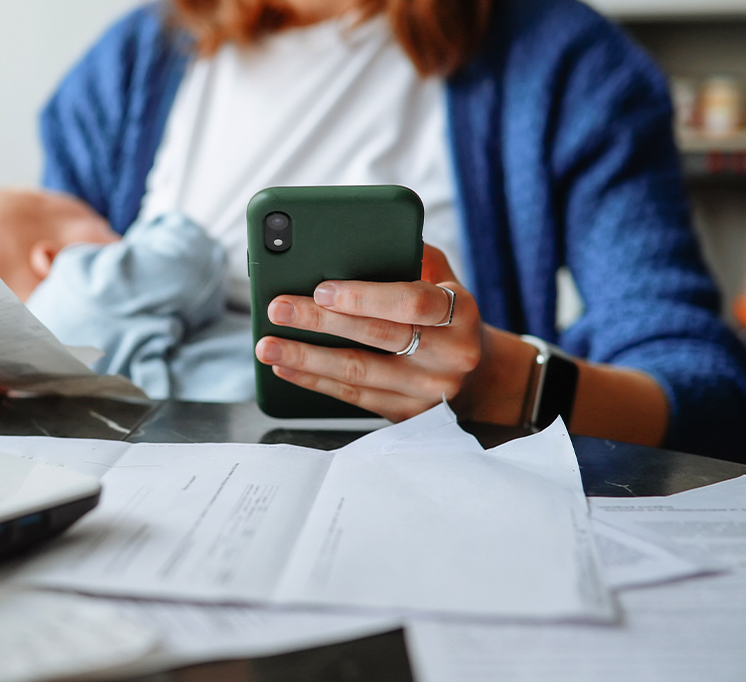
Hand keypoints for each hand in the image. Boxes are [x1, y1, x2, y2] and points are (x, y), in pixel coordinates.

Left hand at [254, 245, 485, 421]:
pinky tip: (285, 366)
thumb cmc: (445, 316)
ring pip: (358, 373)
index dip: (364, 296)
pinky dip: (314, 381)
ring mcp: (428, 391)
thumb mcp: (444, 280)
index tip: (322, 288)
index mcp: (459, 313)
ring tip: (267, 344)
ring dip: (306, 358)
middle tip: (278, 308)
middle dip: (320, 321)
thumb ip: (412, 255)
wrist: (478, 378)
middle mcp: (449, 355)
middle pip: (377, 336)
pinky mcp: (407, 415)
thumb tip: (363, 234)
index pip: (411, 303)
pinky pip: (353, 397)